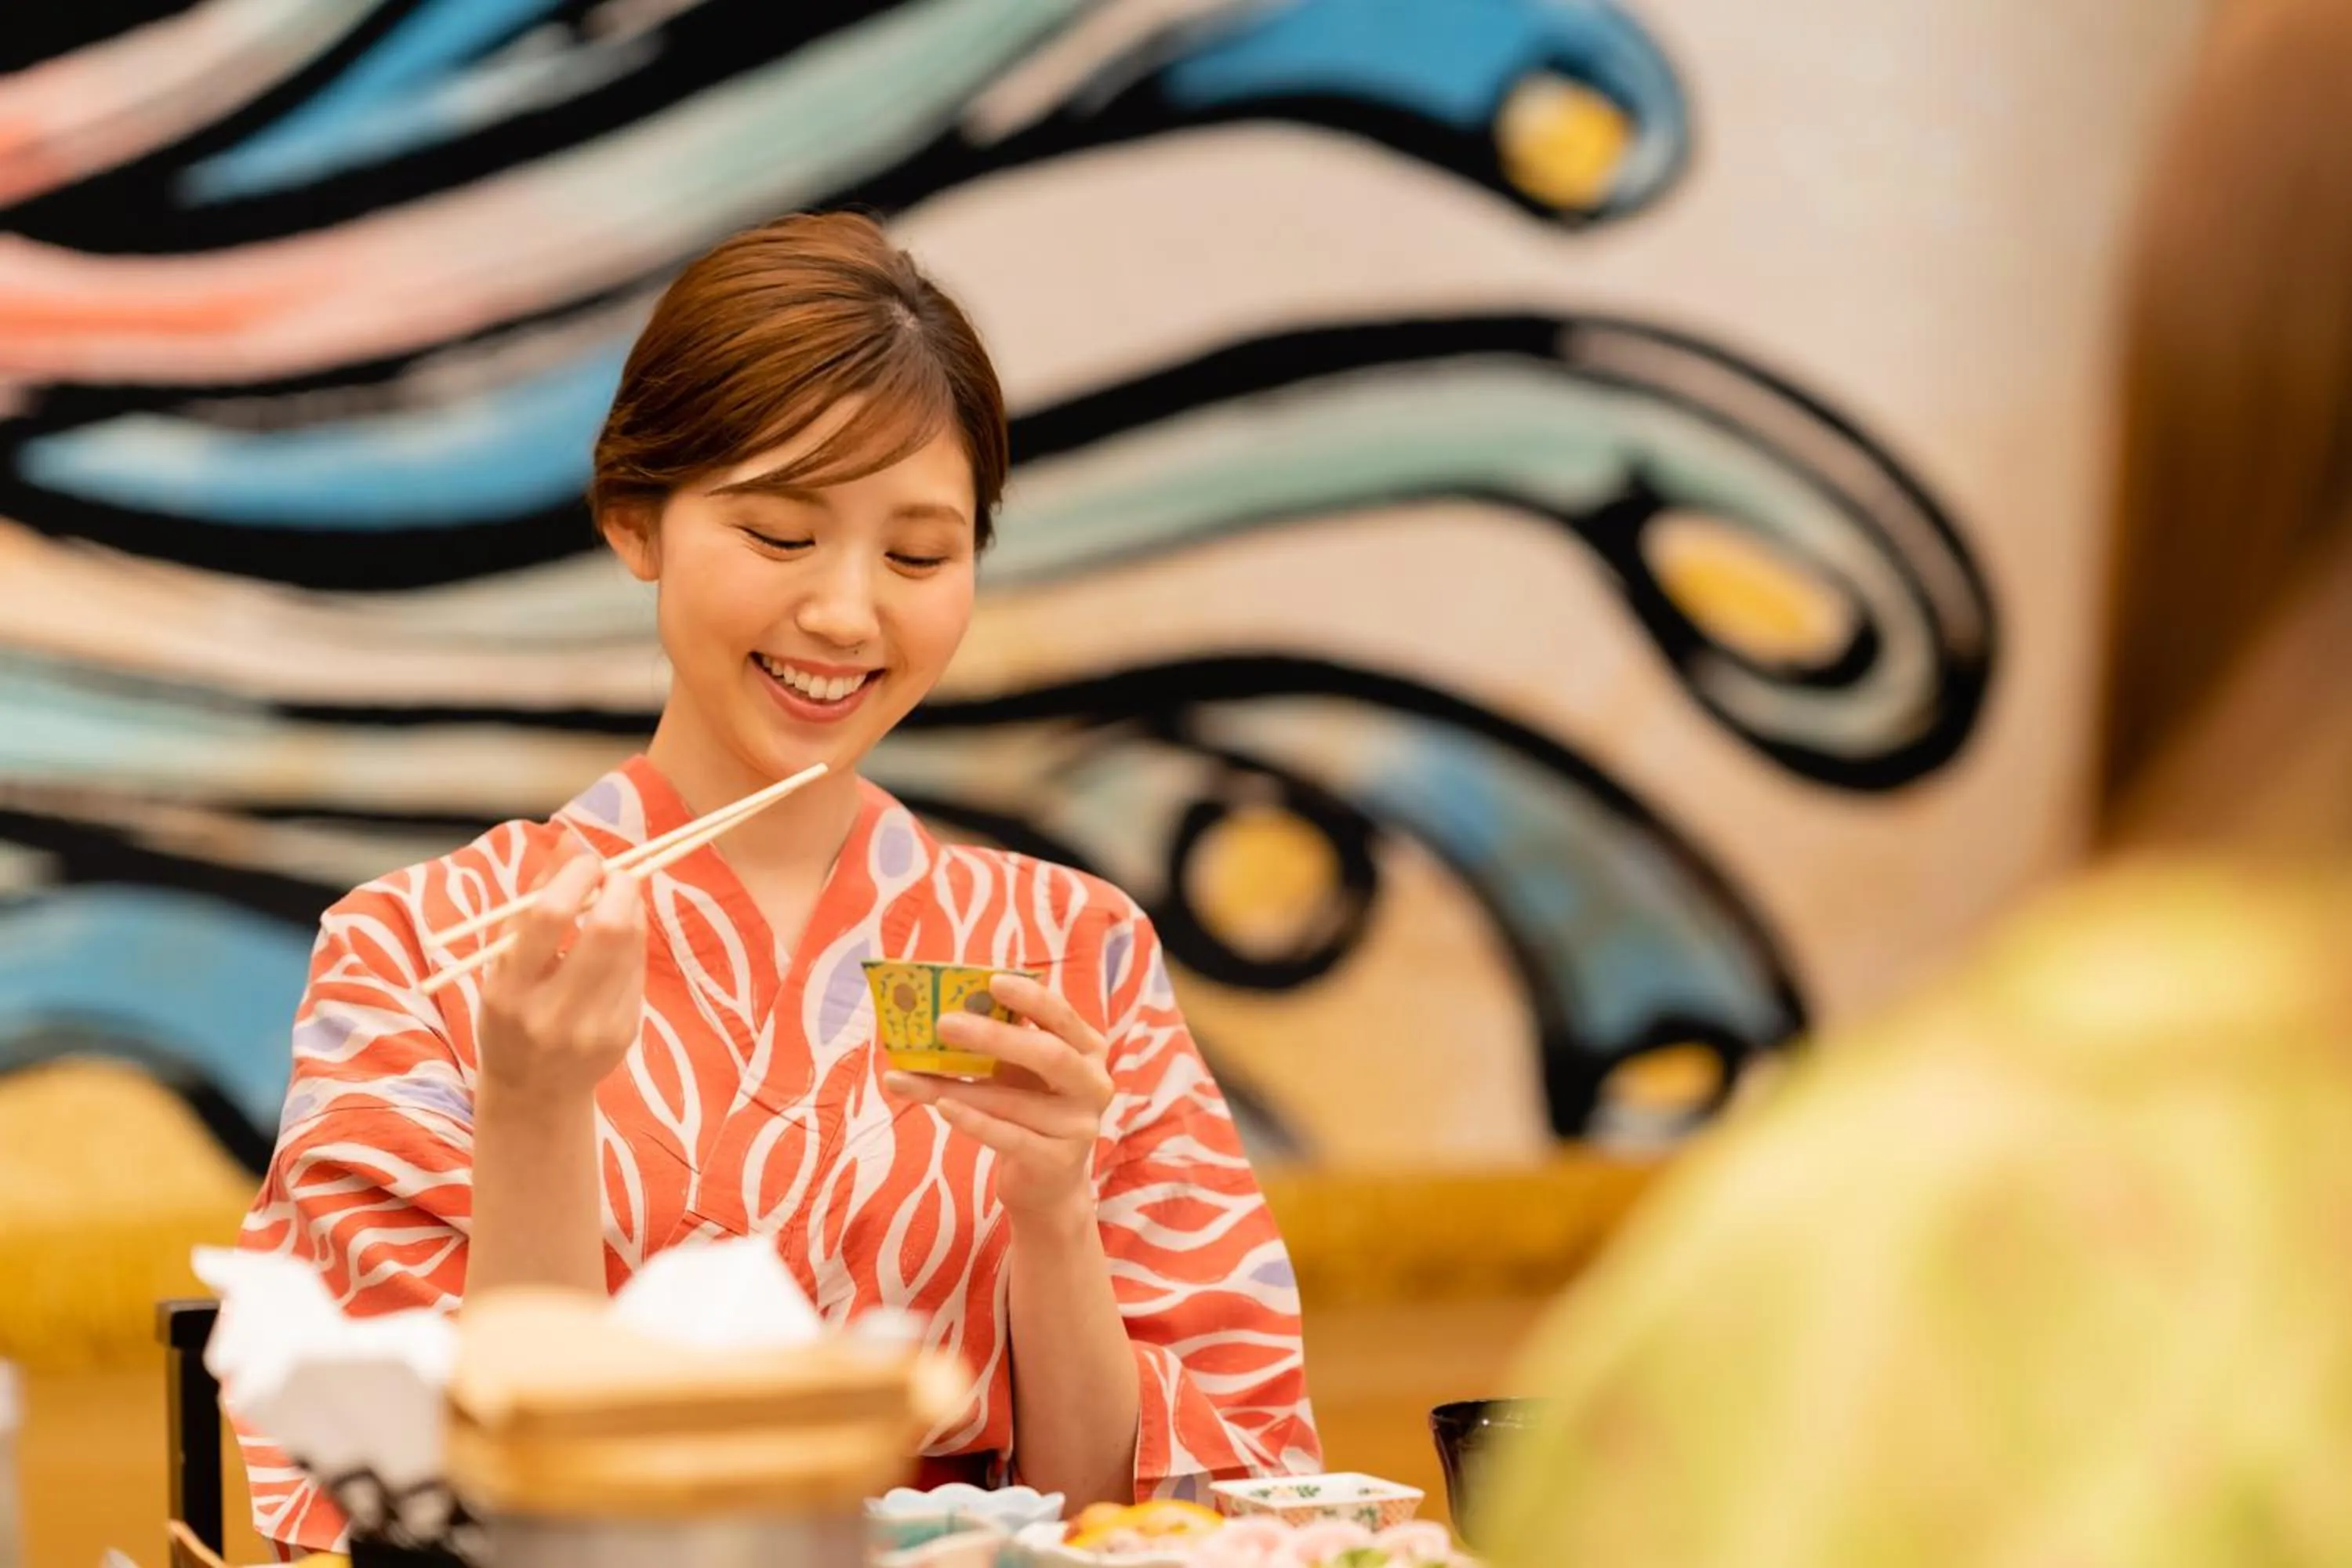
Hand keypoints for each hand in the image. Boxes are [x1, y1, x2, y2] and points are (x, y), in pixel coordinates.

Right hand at [475, 843, 646, 1104]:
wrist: (533, 1091)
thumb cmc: (509, 1012)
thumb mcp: (500, 962)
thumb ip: (530, 900)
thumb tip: (572, 840)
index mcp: (509, 990)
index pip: (549, 916)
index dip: (577, 876)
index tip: (585, 862)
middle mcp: (553, 1012)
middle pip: (607, 929)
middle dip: (620, 886)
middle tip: (614, 874)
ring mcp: (594, 1027)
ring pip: (632, 945)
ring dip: (631, 908)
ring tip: (615, 900)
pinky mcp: (624, 1032)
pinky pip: (637, 969)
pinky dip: (632, 942)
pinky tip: (615, 943)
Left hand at [883, 973, 1113, 1222]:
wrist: (1048, 1184)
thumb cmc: (1029, 1110)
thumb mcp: (1022, 1071)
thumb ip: (1000, 1042)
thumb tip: (940, 1009)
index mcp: (1087, 1049)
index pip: (1061, 1016)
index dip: (1030, 997)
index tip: (992, 980)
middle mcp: (1093, 1084)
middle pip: (1048, 1054)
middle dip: (993, 1035)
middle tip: (943, 1023)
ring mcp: (1079, 1126)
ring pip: (1013, 1101)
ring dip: (956, 1085)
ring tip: (908, 1076)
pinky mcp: (1056, 1162)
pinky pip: (1009, 1137)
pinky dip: (972, 1120)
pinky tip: (940, 1106)